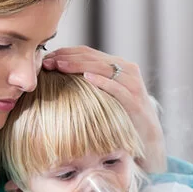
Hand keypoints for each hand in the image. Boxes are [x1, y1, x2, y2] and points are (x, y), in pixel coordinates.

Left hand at [43, 46, 166, 172]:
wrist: (147, 138)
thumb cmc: (120, 116)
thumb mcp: (103, 95)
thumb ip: (88, 82)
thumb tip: (56, 74)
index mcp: (118, 65)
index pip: (87, 52)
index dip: (65, 52)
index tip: (45, 57)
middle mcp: (127, 70)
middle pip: (93, 58)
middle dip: (68, 58)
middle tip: (47, 61)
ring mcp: (132, 84)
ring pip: (103, 68)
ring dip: (79, 65)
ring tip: (60, 66)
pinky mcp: (135, 100)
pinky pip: (117, 88)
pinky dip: (102, 81)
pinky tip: (86, 77)